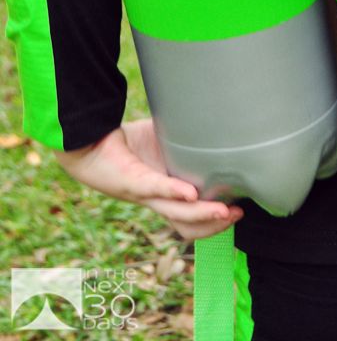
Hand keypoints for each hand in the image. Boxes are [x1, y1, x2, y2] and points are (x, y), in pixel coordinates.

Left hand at [54, 118, 243, 239]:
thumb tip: (212, 121)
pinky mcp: (132, 181)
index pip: (190, 219)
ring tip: (225, 211)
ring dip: (202, 215)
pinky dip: (175, 191)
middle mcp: (155, 200)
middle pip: (186, 225)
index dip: (213, 221)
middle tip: (237, 214)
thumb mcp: (163, 140)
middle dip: (214, 224)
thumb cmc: (126, 142)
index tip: (237, 210)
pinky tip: (191, 193)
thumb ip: (185, 139)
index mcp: (164, 194)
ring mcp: (144, 194)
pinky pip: (156, 189)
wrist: (90, 142)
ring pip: (176, 215)